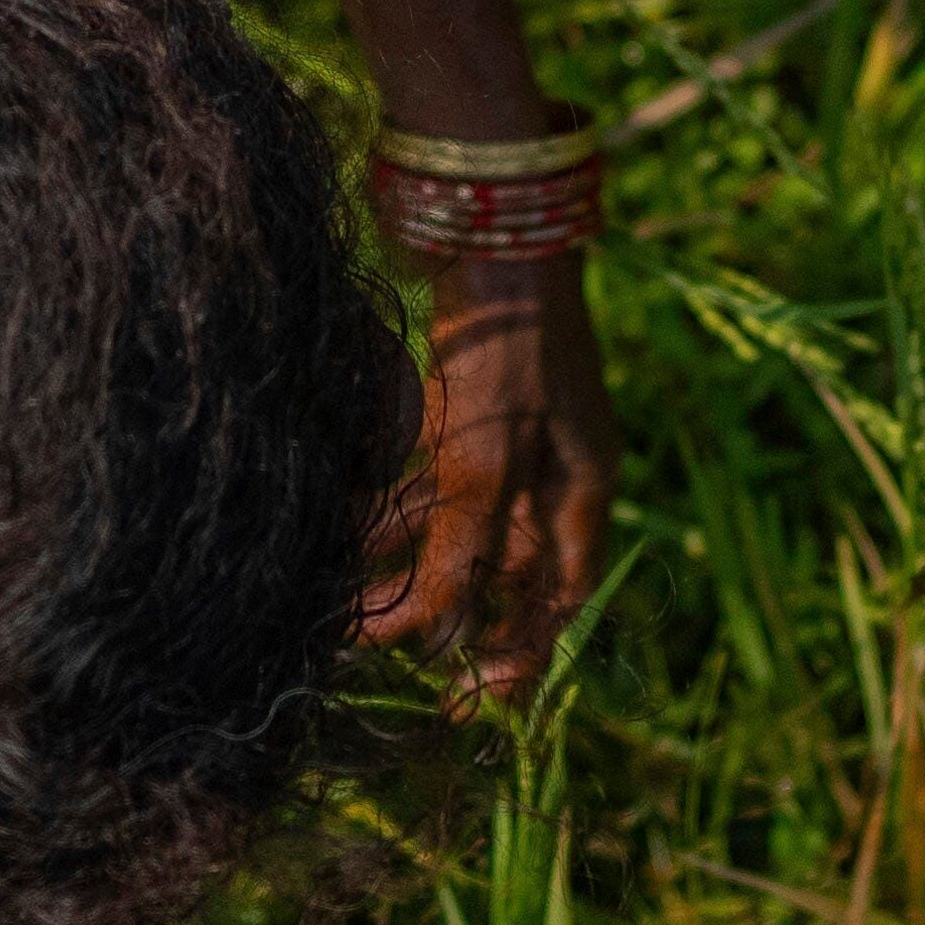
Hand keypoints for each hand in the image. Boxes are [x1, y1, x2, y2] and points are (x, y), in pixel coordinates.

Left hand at [352, 250, 611, 694]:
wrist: (482, 222)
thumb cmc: (501, 345)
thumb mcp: (484, 458)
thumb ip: (463, 547)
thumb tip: (440, 639)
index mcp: (581, 486)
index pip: (559, 595)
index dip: (522, 653)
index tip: (471, 702)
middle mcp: (547, 468)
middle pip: (506, 568)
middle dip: (456, 617)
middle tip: (397, 663)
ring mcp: (502, 435)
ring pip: (456, 527)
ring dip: (410, 568)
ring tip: (353, 612)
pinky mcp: (454, 405)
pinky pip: (423, 481)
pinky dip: (390, 513)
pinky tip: (343, 540)